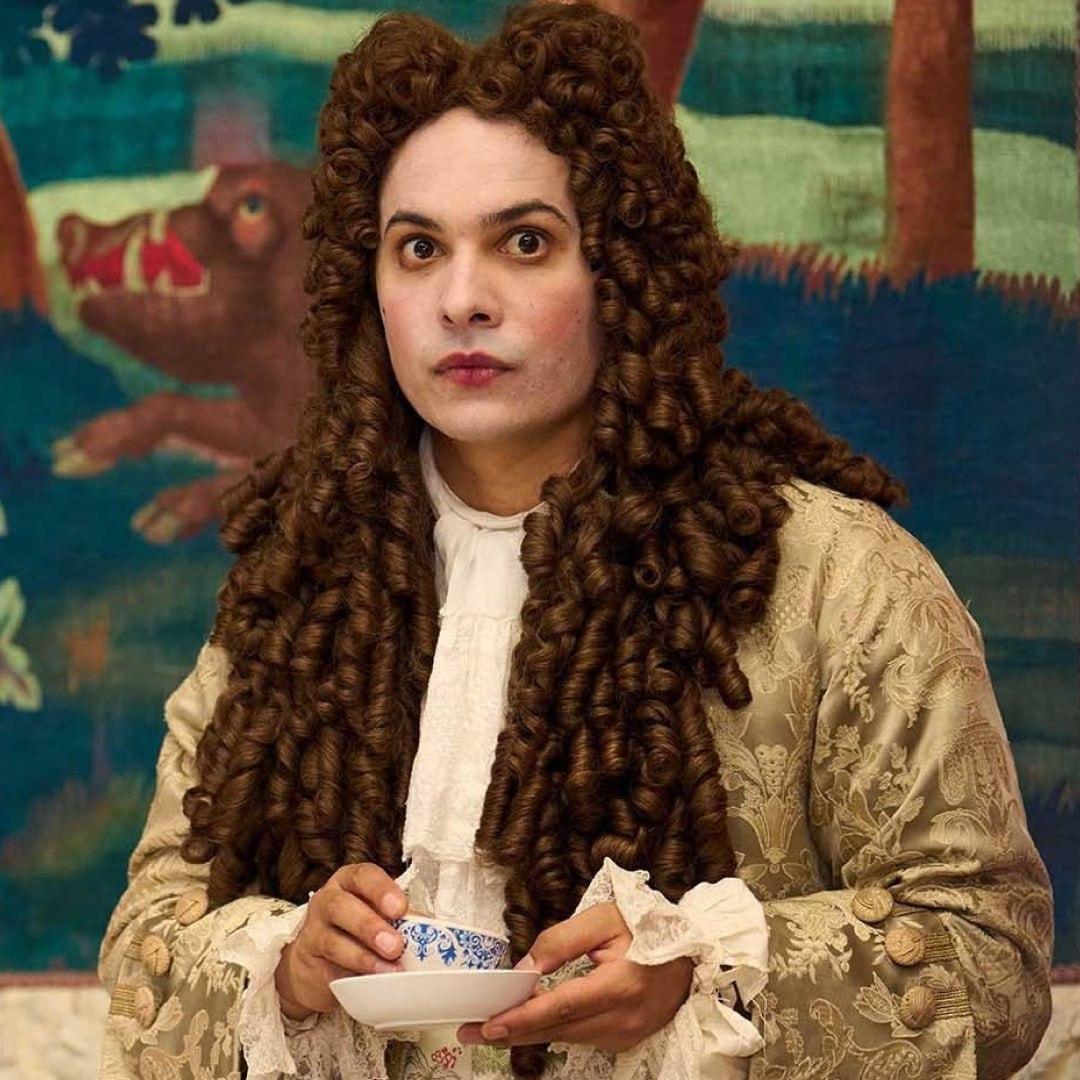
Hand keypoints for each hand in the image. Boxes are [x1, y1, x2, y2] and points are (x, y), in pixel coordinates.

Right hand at [274, 863, 407, 1019]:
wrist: (317, 963)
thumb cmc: (356, 930)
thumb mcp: (376, 914)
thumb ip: (397, 918)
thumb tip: (432, 929)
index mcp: (349, 882)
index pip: (363, 875)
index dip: (381, 890)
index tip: (401, 908)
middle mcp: (328, 901)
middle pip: (341, 906)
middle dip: (370, 926)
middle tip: (395, 946)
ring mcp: (314, 931)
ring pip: (333, 940)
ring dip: (364, 957)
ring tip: (388, 970)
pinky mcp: (309, 963)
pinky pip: (329, 970)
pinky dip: (351, 977)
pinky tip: (368, 983)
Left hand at [456, 902, 693, 1051]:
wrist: (693, 951)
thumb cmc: (648, 925)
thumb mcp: (603, 918)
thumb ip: (561, 940)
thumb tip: (525, 969)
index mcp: (620, 984)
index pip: (561, 1007)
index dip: (523, 1018)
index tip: (489, 1024)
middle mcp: (623, 1017)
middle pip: (558, 1030)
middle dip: (513, 1031)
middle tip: (472, 1031)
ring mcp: (627, 1033)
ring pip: (568, 1037)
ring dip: (531, 1032)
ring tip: (495, 1024)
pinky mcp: (627, 1038)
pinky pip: (582, 1037)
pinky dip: (556, 1029)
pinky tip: (534, 1020)